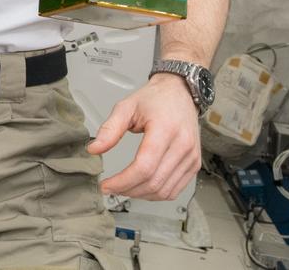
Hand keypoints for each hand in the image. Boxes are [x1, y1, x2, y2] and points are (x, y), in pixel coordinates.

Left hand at [86, 73, 201, 200]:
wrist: (179, 93)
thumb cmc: (155, 99)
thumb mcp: (126, 107)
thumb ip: (109, 129)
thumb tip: (94, 149)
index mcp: (165, 129)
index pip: (144, 167)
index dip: (123, 181)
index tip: (106, 185)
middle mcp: (182, 145)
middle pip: (153, 182)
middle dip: (128, 190)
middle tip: (111, 188)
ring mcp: (191, 157)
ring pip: (164, 191)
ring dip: (141, 195)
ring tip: (124, 188)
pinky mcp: (194, 164)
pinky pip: (175, 190)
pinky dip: (156, 194)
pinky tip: (141, 187)